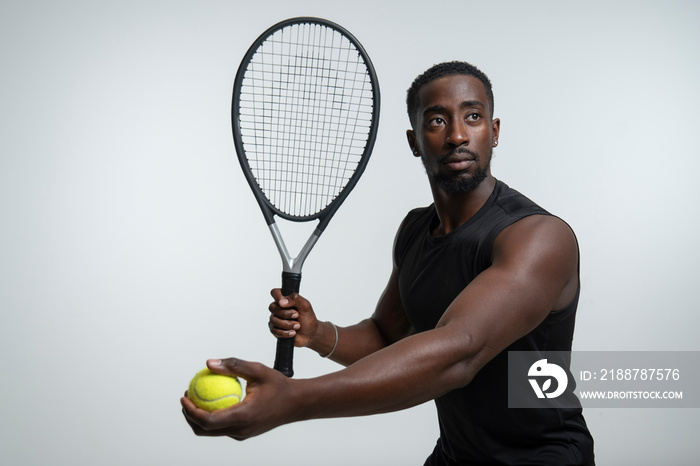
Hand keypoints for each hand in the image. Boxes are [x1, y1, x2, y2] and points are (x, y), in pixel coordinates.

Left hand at [181, 358, 295, 439]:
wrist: (296, 403)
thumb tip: (208, 363)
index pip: (208, 420)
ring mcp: (242, 434)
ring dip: (199, 417)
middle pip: (204, 430)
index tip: (184, 396)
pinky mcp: (244, 434)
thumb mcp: (257, 370)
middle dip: (189, 415)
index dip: (190, 411)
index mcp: (243, 416)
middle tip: (186, 396)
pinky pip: (222, 428)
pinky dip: (212, 417)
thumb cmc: (279, 385)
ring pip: (212, 431)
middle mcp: (241, 430)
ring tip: (196, 396)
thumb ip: (233, 366)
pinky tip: (213, 400)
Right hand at [268, 288, 318, 347]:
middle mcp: (278, 308)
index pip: (275, 292)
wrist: (310, 333)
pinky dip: (285, 332)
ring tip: (297, 326)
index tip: (285, 303)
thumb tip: (282, 302)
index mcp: (285, 300)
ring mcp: (275, 319)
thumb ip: (295, 299)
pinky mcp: (275, 330)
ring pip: (274, 320)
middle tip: (297, 315)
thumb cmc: (307, 318)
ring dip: (287, 324)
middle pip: (272, 307)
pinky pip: (275, 331)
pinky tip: (293, 332)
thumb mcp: (305, 306)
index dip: (277, 297)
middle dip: (285, 313)